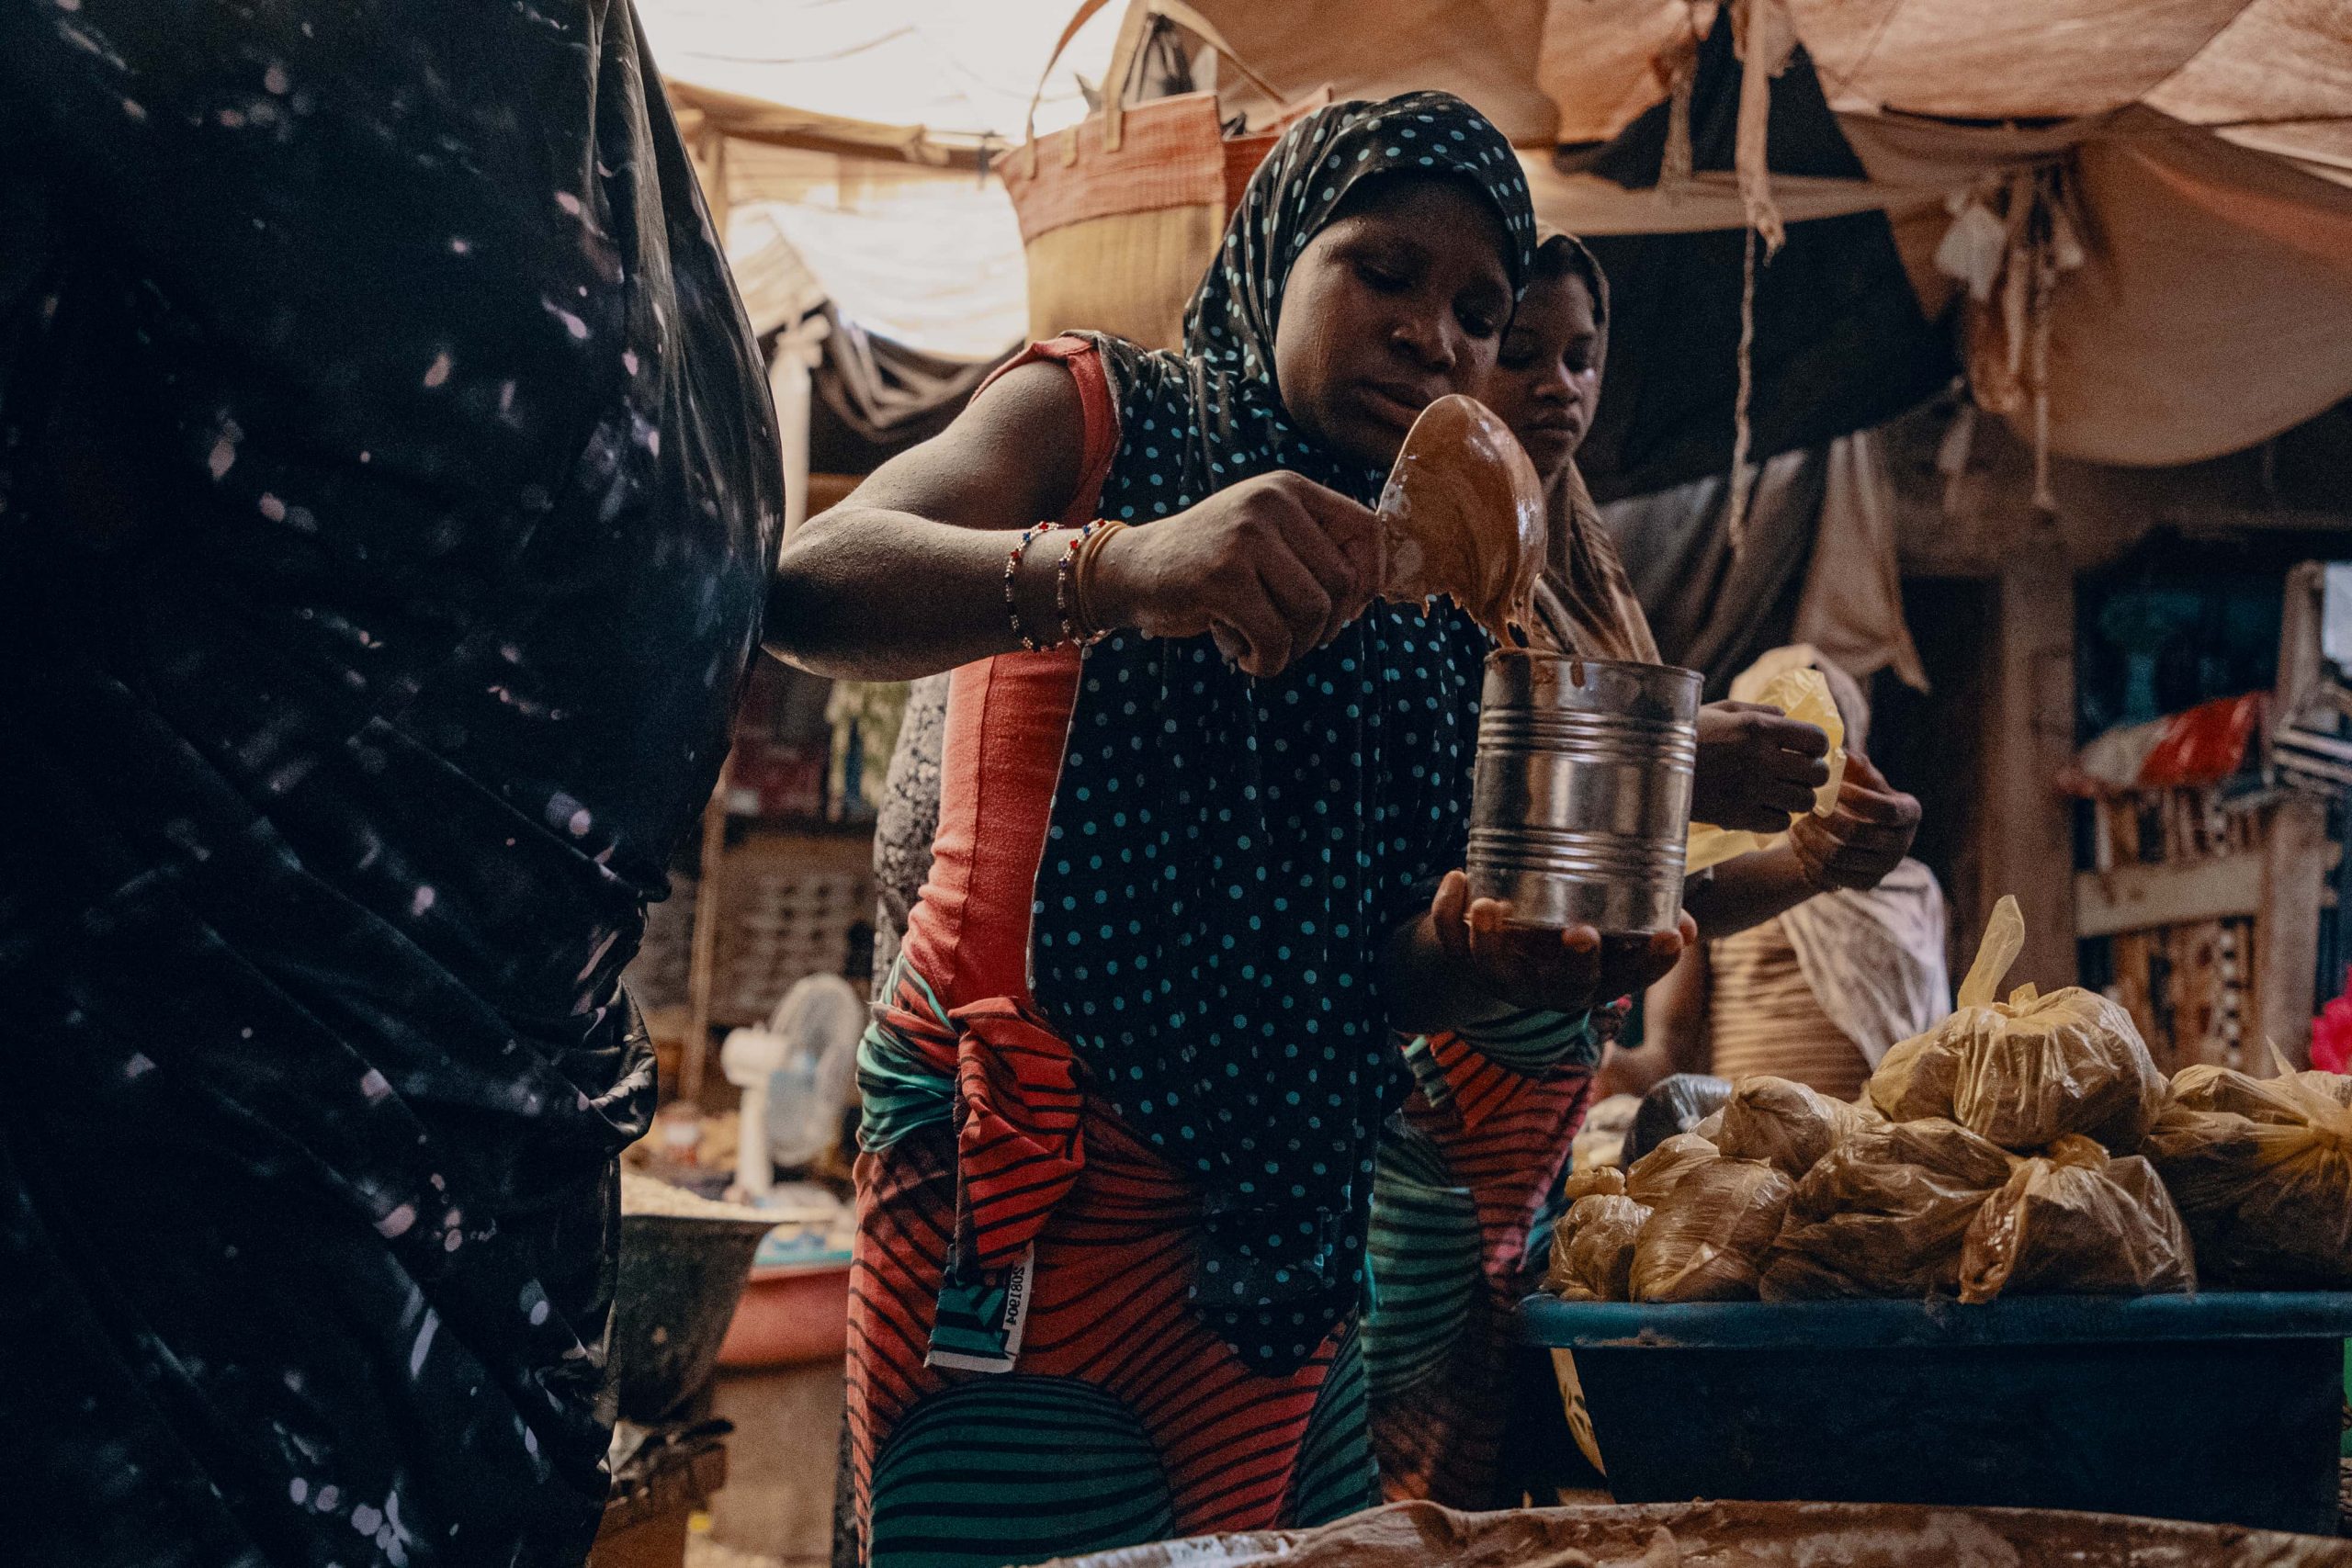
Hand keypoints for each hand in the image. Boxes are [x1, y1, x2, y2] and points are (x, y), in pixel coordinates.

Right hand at [1085, 471, 1379, 678]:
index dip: (1371, 579)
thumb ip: (1315, 549)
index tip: (1347, 611)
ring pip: (1314, 612)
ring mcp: (1245, 537)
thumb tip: (1376, 591)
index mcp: (1289, 489)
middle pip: (1343, 582)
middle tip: (1295, 639)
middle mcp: (1271, 502)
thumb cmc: (1210, 564)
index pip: (1367, 529)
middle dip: (1327, 627)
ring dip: (1296, 647)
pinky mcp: (1222, 577)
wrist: (1133, 569)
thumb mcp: (1265, 537)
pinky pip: (1275, 637)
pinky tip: (1244, 657)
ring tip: (1265, 647)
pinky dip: (1267, 662)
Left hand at [1425, 871, 1693, 1018]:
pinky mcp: (1468, 964)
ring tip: (1490, 905)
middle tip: (1579, 933)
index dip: (1651, 962)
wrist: (1508, 951)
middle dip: (1575, 962)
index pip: (1629, 978)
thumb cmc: (1574, 927)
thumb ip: (1645, 918)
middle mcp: (1550, 988)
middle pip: (1566, 986)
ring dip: (1491, 940)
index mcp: (1594, 980)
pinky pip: (1451, 946)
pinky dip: (1447, 914)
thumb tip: (1688, 926)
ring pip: (1496, 971)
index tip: (1670, 937)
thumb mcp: (1613, 926)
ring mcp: (1507, 979)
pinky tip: (1457, 877)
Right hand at [1690, 701, 1831, 832]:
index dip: (1818, 746)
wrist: (1647, 766)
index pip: (1817, 740)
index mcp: (1759, 728)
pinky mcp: (1739, 817)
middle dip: (1811, 774)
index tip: (1808, 749)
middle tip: (1797, 774)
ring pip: (1804, 802)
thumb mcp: (1719, 711)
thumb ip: (1757, 710)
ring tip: (1780, 793)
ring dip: (1796, 797)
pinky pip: (1781, 824)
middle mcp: (1761, 759)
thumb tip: (1787, 716)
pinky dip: (1777, 818)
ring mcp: (1751, 791)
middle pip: (1817, 774)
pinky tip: (1762, 808)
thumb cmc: (1683, 733)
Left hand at [1789, 751, 1920, 891]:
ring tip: (1796, 823)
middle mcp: (1902, 843)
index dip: (1853, 797)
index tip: (1828, 787)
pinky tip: (1797, 842)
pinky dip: (1808, 858)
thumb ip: (1853, 765)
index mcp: (1909, 812)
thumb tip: (1839, 753)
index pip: (1884, 808)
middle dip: (1825, 818)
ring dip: (1811, 839)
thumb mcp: (1859, 777)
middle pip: (1857, 834)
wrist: (1855, 830)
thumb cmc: (1857, 794)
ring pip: (1839, 857)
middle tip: (1805, 806)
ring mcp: (1885, 867)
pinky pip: (1830, 875)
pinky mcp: (1866, 884)